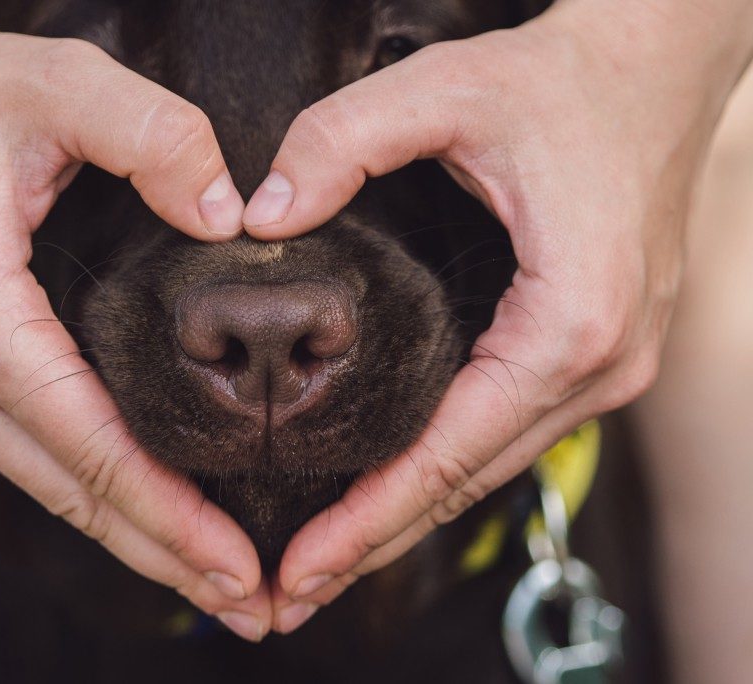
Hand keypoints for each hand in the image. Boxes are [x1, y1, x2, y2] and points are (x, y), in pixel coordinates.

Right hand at [0, 1, 269, 639]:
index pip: (92, 449)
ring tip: (210, 579)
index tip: (242, 566)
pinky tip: (136, 509)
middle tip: (253, 606)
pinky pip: (25, 447)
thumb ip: (155, 137)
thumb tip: (230, 217)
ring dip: (130, 535)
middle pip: (71, 493)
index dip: (171, 516)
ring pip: (46, 483)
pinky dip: (88, 489)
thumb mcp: (57, 82)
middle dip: (165, 555)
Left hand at [241, 0, 752, 632]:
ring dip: (405, 519)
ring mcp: (604, 366)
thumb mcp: (445, 88)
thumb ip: (341, 142)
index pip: (448, 454)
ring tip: (323, 564)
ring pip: (486, 468)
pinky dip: (441, 472)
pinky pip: (503, 433)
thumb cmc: (565, 80)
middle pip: (466, 484)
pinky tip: (387, 493)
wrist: (656, 68)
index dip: (366, 521)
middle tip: (287, 599)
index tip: (297, 571)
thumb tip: (259, 218)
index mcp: (570, 321)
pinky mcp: (591, 353)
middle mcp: (600, 365)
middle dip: (373, 544)